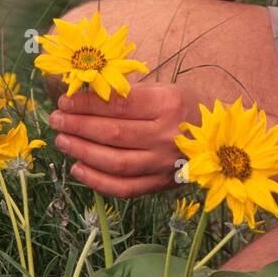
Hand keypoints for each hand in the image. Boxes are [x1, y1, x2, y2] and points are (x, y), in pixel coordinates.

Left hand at [47, 84, 195, 198]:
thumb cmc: (188, 107)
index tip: (65, 101)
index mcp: (169, 104)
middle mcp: (167, 135)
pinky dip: (97, 180)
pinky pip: (124, 187)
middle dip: (78, 126)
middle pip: (113, 133)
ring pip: (114, 162)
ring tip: (62, 141)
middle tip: (57, 120)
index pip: (119, 104)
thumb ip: (129, 93)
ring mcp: (164, 163)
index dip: (87, 104)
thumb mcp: (166, 89)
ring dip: (82, 151)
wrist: (221, 138)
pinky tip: (78, 168)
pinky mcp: (161, 184)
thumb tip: (84, 94)